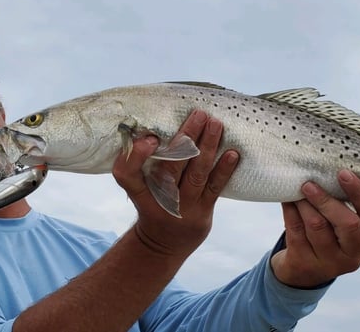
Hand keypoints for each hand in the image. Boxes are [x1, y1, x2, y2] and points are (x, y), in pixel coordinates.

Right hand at [112, 110, 238, 256]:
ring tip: (216, 124)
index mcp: (138, 192)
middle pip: (171, 166)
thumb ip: (140, 164)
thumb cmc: (150, 206)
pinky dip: (224, 170)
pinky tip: (232, 153)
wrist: (163, 245)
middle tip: (199, 114)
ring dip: (208, 147)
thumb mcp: (138, 189)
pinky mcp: (202, 213)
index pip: (127, 175)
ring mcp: (183, 208)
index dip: (137, 156)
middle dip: (186, 138)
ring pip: (196, 173)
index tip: (150, 139)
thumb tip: (153, 127)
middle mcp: (160, 200)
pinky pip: (214, 188)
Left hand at [270, 170, 359, 287]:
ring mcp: (329, 263)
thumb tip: (327, 167)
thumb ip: (342, 204)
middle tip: (310, 184)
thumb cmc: (326, 237)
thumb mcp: (341, 227)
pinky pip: (296, 231)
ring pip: (317, 226)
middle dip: (328, 200)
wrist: (302, 271)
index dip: (359, 193)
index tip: (343, 173)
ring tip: (298, 189)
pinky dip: (290, 211)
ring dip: (305, 203)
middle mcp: (353, 254)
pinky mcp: (305, 264)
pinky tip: (287, 200)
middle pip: (348, 223)